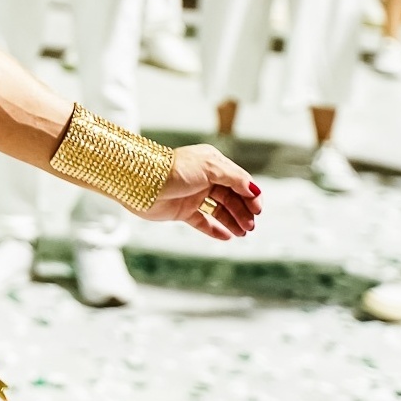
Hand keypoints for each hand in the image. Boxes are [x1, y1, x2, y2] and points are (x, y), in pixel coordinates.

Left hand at [141, 144, 262, 239]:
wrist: (141, 182)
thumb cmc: (174, 170)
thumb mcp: (210, 167)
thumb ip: (234, 178)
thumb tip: (253, 189)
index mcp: (212, 164)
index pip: (238, 181)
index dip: (250, 195)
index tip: (258, 210)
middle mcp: (204, 179)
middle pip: (231, 197)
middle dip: (243, 211)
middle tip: (250, 226)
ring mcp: (193, 195)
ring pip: (219, 210)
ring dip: (233, 221)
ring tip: (242, 233)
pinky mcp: (182, 211)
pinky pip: (203, 222)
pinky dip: (215, 229)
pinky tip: (227, 237)